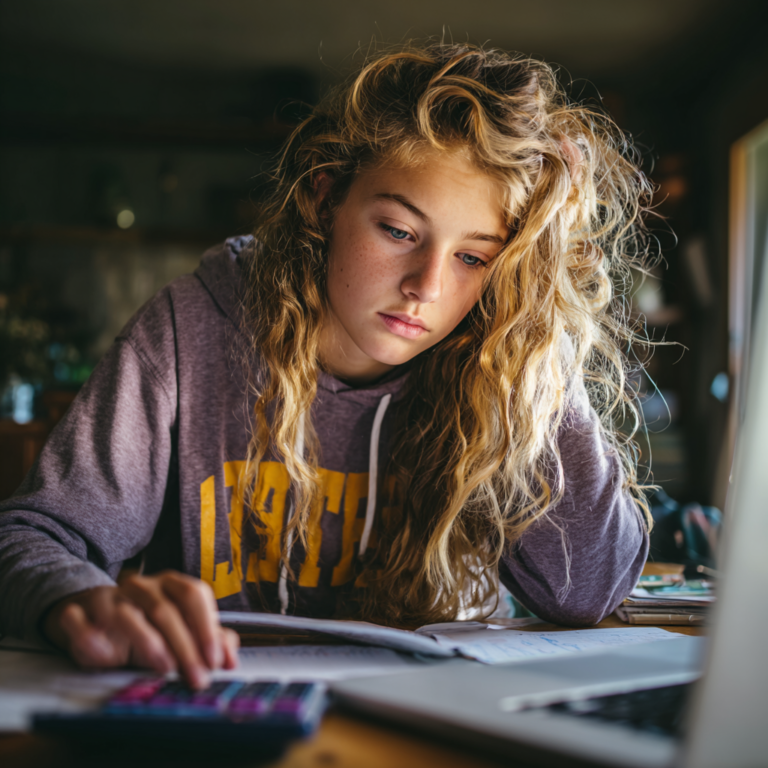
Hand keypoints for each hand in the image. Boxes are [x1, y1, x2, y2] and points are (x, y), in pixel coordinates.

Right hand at [42, 571, 239, 688]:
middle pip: (165, 610)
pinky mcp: (77, 612)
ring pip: (126, 615)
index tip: (215, 661)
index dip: (207, 627)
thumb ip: (209, 641)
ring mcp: (108, 597)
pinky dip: (86, 635)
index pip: (193, 595)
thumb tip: (231, 659)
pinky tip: (103, 655)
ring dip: (147, 643)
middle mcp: (141, 586)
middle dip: (185, 646)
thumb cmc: (147, 628)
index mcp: (170, 584)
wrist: (96, 619)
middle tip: (196, 677)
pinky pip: (77, 620)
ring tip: (164, 668)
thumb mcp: (181, 633)